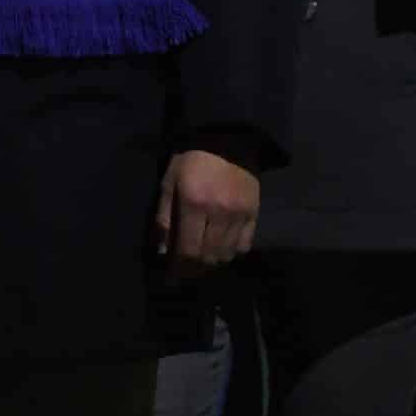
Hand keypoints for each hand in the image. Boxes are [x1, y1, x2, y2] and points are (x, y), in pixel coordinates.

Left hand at [155, 149, 258, 276]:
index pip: (188, 250)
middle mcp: (218, 213)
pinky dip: (232, 252)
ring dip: (212, 262)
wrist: (227, 140)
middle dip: (195, 269)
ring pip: (226, 254)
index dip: (180, 268)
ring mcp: (239, 214)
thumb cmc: (191, 161)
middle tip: (186, 271)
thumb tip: (162, 251)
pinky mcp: (254, 213)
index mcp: (193, 205)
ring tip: (203, 260)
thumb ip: (164, 217)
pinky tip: (222, 248)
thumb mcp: (169, 183)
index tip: (173, 274)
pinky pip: (244, 245)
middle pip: (208, 256)